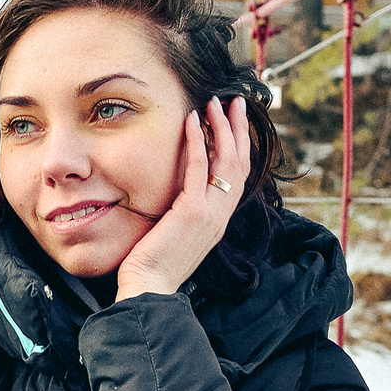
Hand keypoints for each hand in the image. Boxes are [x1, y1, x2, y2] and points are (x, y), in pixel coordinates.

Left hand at [116, 95, 251, 300]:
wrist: (149, 290)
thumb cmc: (155, 266)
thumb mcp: (177, 234)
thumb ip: (185, 212)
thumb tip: (178, 194)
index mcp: (220, 220)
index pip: (238, 175)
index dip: (238, 145)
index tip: (232, 120)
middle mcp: (221, 215)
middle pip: (240, 162)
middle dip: (237, 128)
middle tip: (234, 100)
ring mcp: (210, 213)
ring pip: (226, 161)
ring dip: (221, 127)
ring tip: (214, 103)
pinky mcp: (192, 211)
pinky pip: (199, 168)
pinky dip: (198, 141)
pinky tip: (192, 120)